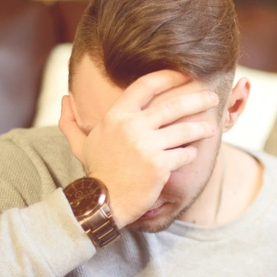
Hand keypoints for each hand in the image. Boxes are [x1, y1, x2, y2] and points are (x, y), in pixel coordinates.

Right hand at [59, 70, 218, 226]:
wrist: (103, 202)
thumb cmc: (96, 171)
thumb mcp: (80, 144)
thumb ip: (71, 121)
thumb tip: (64, 99)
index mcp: (116, 116)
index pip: (146, 86)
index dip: (168, 76)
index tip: (184, 74)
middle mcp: (132, 127)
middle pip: (173, 105)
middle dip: (197, 98)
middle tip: (212, 96)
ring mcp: (147, 146)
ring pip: (184, 129)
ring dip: (202, 127)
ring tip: (211, 127)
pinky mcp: (160, 165)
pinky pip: (184, 154)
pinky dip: (191, 153)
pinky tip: (193, 153)